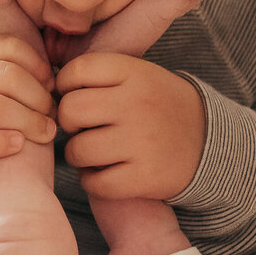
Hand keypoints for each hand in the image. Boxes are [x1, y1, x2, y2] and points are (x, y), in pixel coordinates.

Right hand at [0, 35, 56, 190]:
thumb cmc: (0, 117)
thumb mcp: (10, 90)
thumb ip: (29, 78)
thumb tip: (54, 82)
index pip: (8, 47)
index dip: (36, 64)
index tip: (51, 84)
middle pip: (4, 76)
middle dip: (37, 96)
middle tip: (53, 114)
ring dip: (26, 120)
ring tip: (45, 133)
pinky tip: (18, 145)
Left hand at [55, 53, 203, 199]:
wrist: (209, 142)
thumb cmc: (159, 106)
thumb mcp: (139, 76)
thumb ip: (100, 75)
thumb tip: (46, 88)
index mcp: (135, 73)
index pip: (76, 71)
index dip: (65, 86)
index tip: (74, 96)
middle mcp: (137, 104)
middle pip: (70, 110)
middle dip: (69, 122)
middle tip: (83, 128)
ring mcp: (141, 142)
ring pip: (77, 150)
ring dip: (78, 155)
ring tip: (94, 152)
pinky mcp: (144, 177)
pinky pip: (94, 183)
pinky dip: (93, 181)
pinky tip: (106, 173)